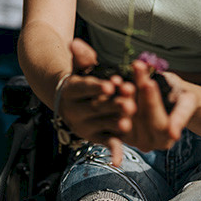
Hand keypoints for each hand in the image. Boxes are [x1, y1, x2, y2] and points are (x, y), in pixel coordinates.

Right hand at [59, 38, 136, 165]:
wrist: (69, 99)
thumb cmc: (81, 78)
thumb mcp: (80, 66)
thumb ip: (81, 56)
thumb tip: (74, 43)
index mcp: (69, 91)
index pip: (83, 88)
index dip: (97, 87)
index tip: (111, 85)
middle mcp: (73, 111)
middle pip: (95, 107)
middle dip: (114, 105)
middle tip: (130, 102)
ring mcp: (84, 125)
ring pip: (103, 123)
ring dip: (117, 122)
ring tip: (131, 120)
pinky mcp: (95, 137)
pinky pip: (106, 142)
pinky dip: (113, 149)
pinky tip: (118, 158)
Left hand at [122, 60, 195, 152]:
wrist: (171, 97)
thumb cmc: (181, 99)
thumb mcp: (187, 103)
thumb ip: (181, 116)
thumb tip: (174, 134)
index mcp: (164, 141)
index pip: (157, 122)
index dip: (152, 102)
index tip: (149, 83)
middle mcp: (146, 143)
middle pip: (139, 117)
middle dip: (137, 95)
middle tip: (133, 78)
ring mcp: (130, 137)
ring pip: (125, 114)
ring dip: (124, 94)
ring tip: (124, 78)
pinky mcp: (117, 128)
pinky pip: (115, 110)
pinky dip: (115, 93)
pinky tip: (116, 80)